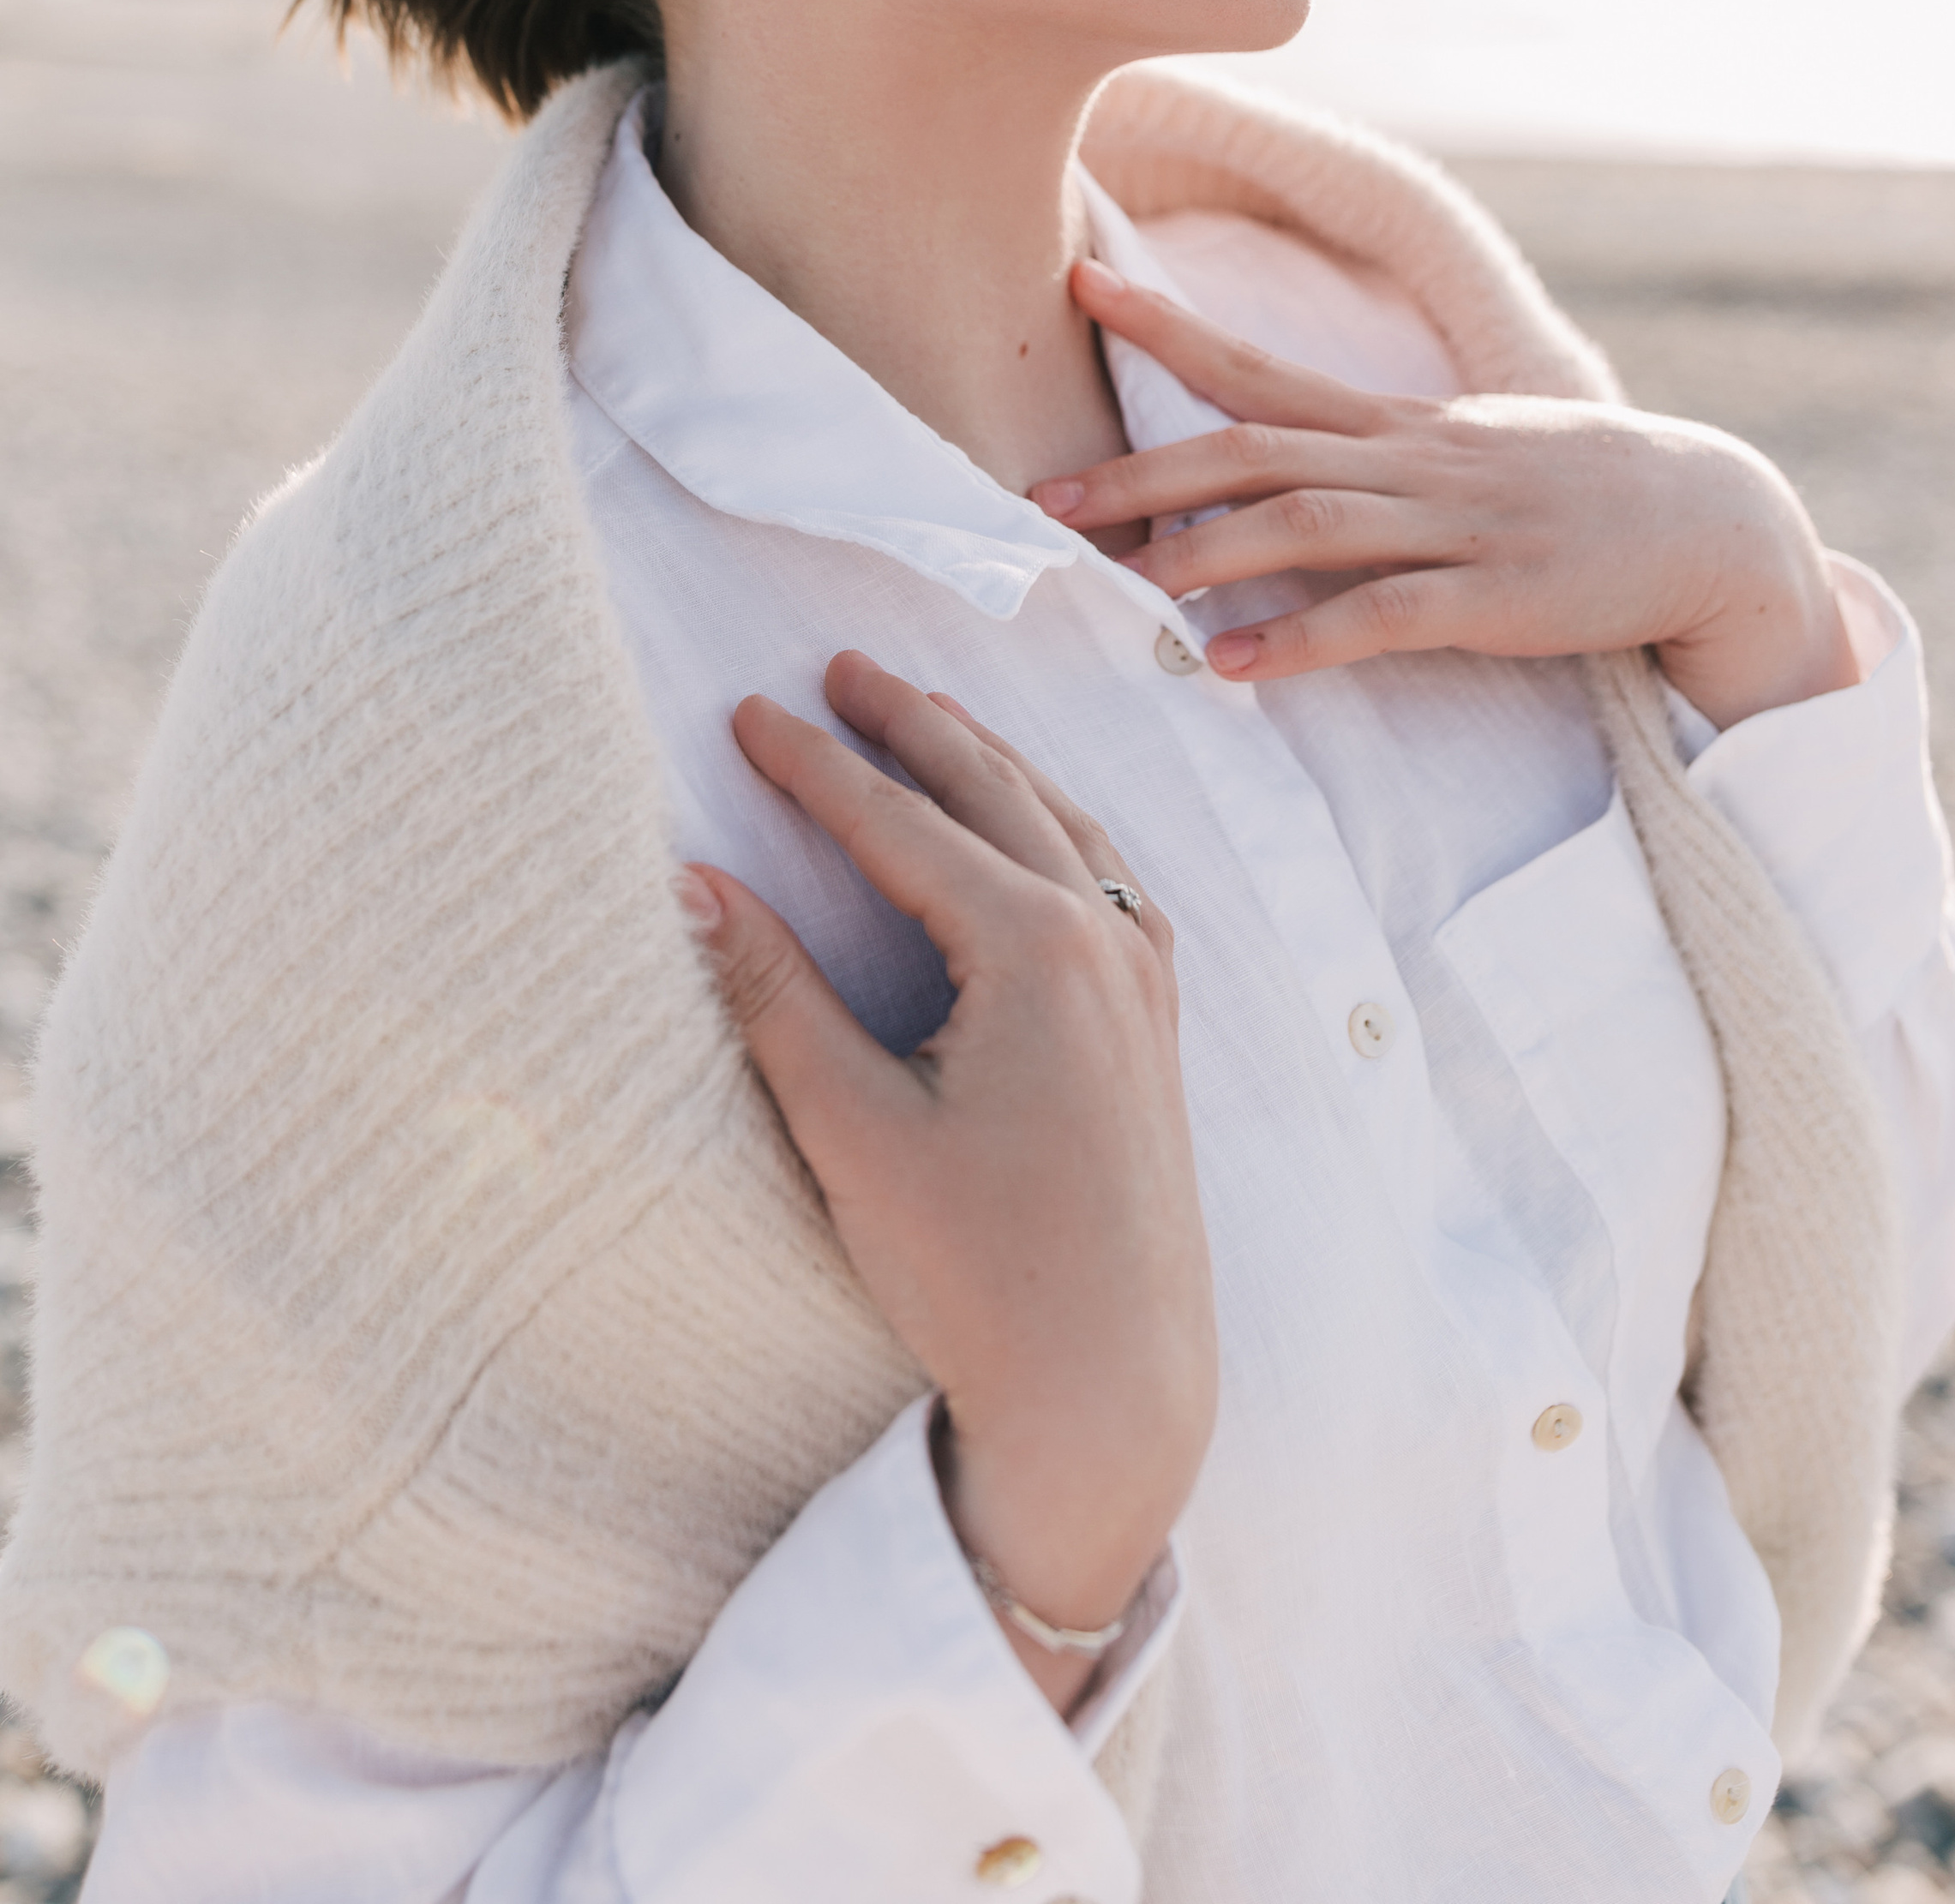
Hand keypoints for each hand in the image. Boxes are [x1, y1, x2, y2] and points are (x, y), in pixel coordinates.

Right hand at [680, 649, 1216, 1713]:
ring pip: (1063, 824)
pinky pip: (1110, 879)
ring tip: (926, 716)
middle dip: (912, 724)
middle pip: (994, 791)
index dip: (814, 764)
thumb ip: (774, 998)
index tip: (747, 711)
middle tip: (840, 669)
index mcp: (1032, 948)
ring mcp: (1145, 982)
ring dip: (990, 761)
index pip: (901, 822)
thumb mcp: (853, 1132)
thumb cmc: (980, 1276)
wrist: (1116, 1388)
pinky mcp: (1159, 1029)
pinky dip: (1057, 824)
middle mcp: (1105, 941)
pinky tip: (1035, 830)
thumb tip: (692, 884)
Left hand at [1035, 263, 1858, 728]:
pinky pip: (1385, 617)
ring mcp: (1454, 526)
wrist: (1714, 520)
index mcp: (1398, 425)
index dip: (1166, 325)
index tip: (1079, 278)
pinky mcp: (1496, 599)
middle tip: (1045, 499)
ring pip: (1308, 524)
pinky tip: (1237, 665)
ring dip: (1205, 555)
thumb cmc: (1580, 492)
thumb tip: (1291, 460)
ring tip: (1119, 585)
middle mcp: (1412, 460)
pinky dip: (1306, 639)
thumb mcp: (1470, 450)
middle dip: (1145, 474)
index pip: (1258, 364)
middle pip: (1255, 449)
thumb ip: (1379, 455)